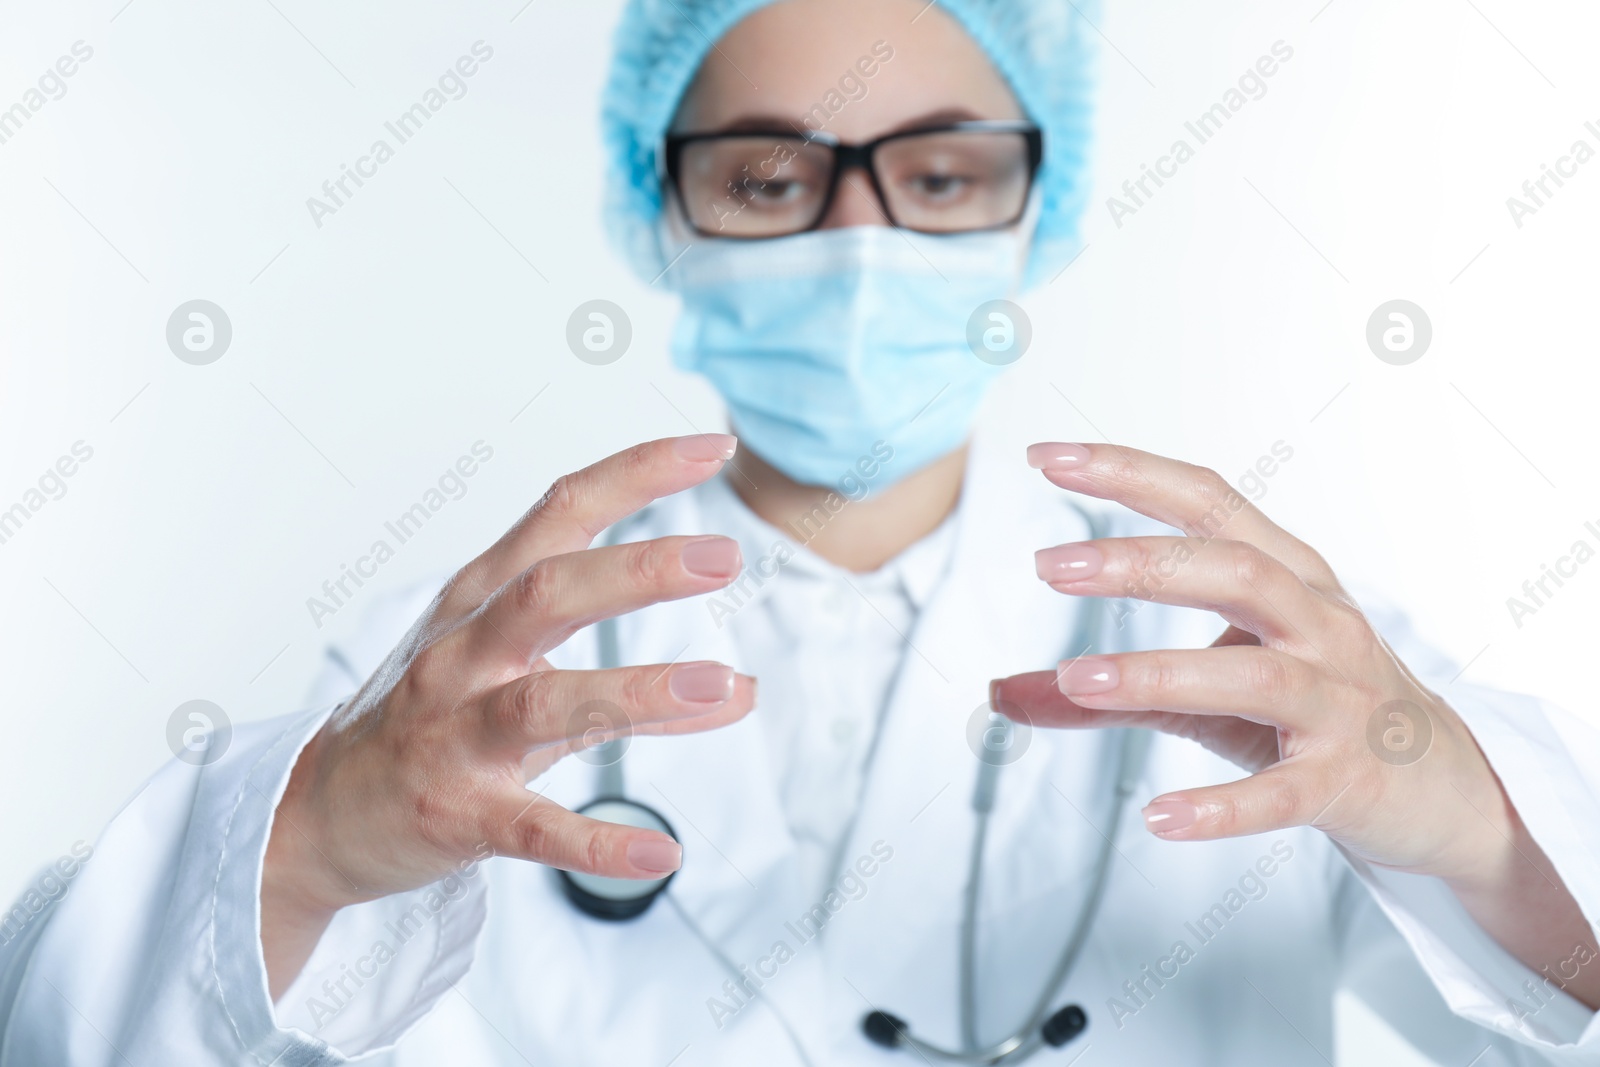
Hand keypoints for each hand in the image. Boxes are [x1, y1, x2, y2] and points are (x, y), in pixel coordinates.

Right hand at [262, 435, 755, 996]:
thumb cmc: (437, 727)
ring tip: (721, 682)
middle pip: (549, 591)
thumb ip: (641, 689)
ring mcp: (455, 733)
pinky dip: (595, 843)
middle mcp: (465, 653)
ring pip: (543, 699)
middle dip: (637, 568)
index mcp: (482, 600)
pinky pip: (532, 826)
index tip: (714, 446)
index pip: (560, 512)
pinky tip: (659, 851)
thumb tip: (744, 688)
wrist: (319, 818)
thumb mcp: (532, 686)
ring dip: (636, 688)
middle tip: (723, 554)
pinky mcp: (456, 813)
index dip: (636, 475)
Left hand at [993, 442, 1596, 1004]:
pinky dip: (1222, 806)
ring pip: (1253, 675)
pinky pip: (1283, 792)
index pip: (1208, 500)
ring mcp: (1339, 702)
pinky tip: (1158, 818)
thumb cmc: (1310, 714)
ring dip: (1158, 672)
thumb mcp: (1211, 687)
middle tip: (1045, 565)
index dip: (1129, 472)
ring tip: (1077, 679)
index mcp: (1288, 576)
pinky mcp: (1345, 782)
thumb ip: (1110, 689)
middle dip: (1138, 562)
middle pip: (1234, 570)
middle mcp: (1320, 624)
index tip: (1046, 457)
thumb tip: (999, 691)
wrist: (1438, 788)